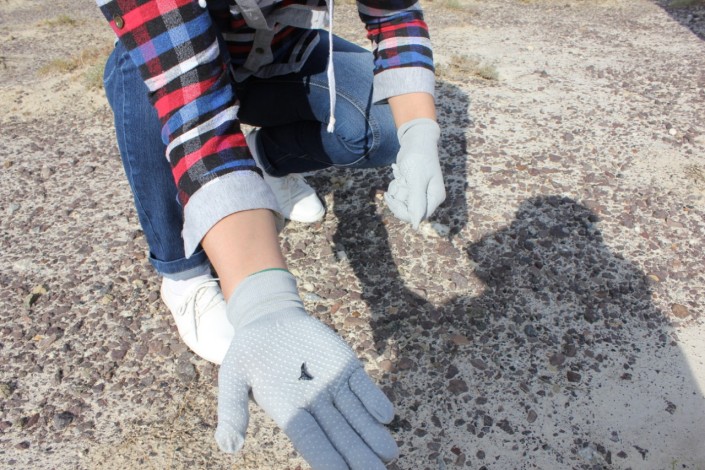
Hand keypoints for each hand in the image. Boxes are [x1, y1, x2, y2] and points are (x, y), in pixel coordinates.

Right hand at [215, 270, 397, 468]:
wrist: (269, 320)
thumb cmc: (248, 353)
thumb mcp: (232, 378)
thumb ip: (232, 409)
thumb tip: (227, 447)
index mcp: (289, 413)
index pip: (312, 442)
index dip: (327, 460)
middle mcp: (315, 405)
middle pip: (340, 436)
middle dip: (358, 455)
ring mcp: (333, 386)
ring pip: (357, 415)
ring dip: (372, 434)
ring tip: (388, 452)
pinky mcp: (346, 367)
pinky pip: (363, 386)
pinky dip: (374, 399)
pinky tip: (386, 415)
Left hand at [385, 118, 445, 227]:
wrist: (416, 140)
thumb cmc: (418, 158)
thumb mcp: (416, 180)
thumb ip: (416, 202)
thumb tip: (416, 225)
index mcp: (435, 198)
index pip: (417, 217)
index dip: (402, 211)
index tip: (392, 198)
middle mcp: (429, 198)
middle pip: (407, 211)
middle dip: (398, 198)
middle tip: (399, 182)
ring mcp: (420, 193)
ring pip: (401, 202)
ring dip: (396, 189)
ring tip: (401, 174)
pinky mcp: (411, 187)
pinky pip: (399, 193)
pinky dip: (396, 184)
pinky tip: (399, 172)